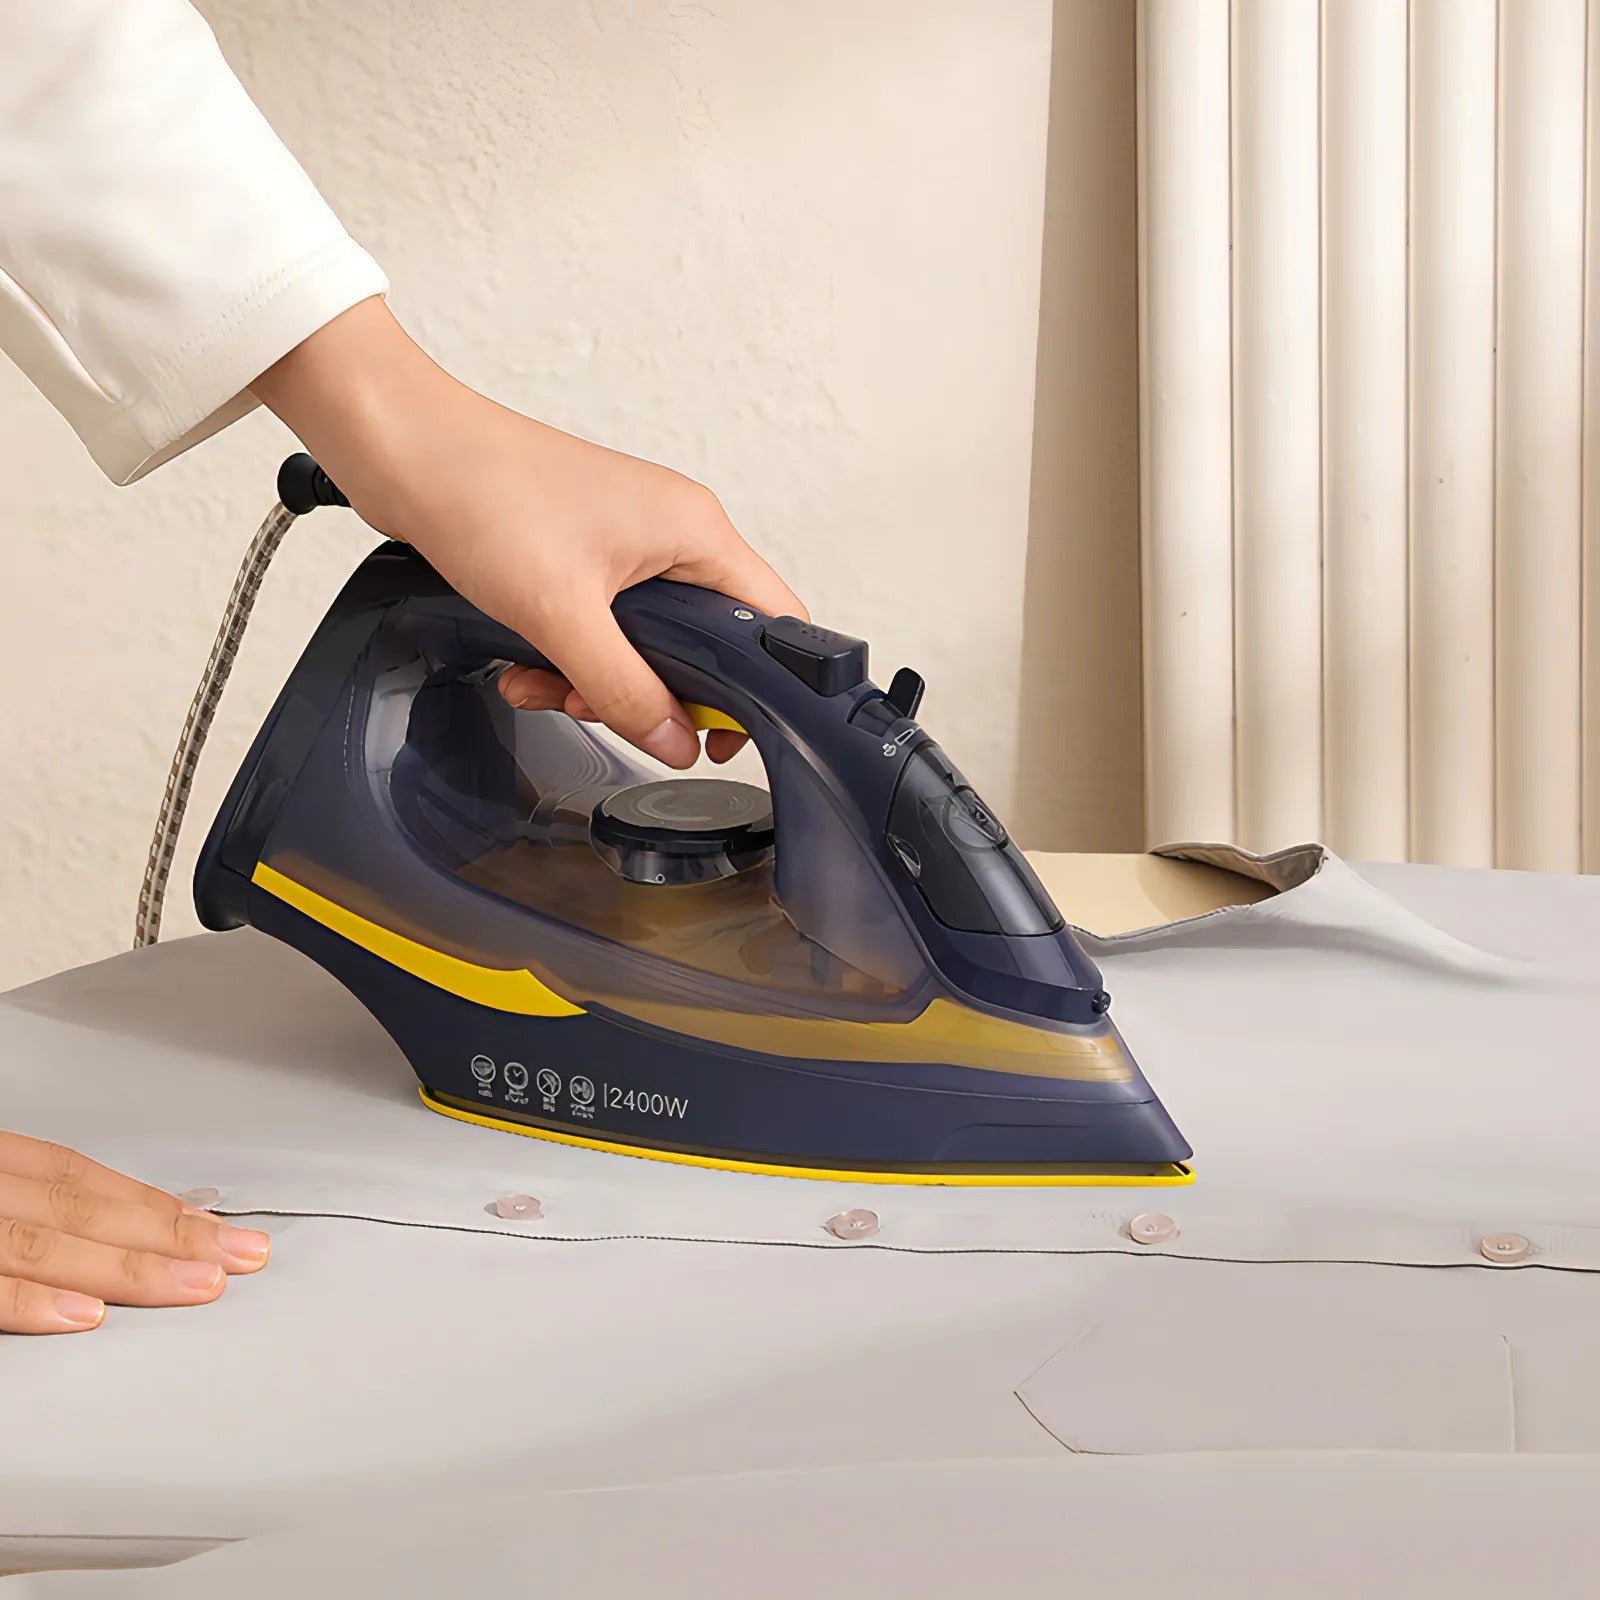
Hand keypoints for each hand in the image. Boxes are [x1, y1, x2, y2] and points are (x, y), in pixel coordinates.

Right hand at [0, 1130, 269, 1334]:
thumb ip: (31, 1208)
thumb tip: (101, 1232)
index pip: (79, 1179)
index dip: (151, 1203)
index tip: (214, 1226)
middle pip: (83, 1210)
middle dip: (169, 1235)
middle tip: (239, 1255)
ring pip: (46, 1246)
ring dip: (129, 1267)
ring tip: (196, 1284)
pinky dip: (35, 1301)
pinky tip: (89, 1314)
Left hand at [253, 298, 807, 768]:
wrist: (403, 448)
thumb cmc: (483, 493)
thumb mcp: (562, 616)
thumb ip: (626, 690)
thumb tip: (675, 741)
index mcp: (695, 531)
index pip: (773, 620)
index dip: (756, 689)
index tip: (712, 731)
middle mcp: (672, 532)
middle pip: (705, 644)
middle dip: (653, 690)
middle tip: (607, 708)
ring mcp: (627, 541)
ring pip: (645, 643)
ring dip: (597, 680)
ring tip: (546, 683)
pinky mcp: (584, 553)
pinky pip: (601, 627)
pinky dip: (567, 655)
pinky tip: (525, 663)